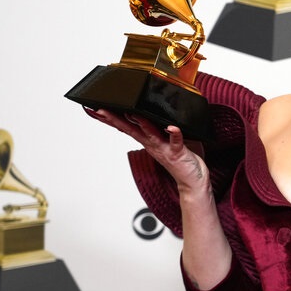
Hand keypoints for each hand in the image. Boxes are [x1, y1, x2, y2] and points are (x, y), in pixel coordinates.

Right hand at [84, 109, 207, 193]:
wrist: (192, 181)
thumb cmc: (181, 159)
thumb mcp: (166, 139)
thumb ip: (159, 127)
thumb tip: (153, 112)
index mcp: (148, 140)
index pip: (127, 127)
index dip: (113, 119)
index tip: (98, 110)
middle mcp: (152, 144)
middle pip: (131, 129)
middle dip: (116, 119)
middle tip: (101, 110)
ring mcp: (164, 148)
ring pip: (150, 134)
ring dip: (141, 123)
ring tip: (131, 113)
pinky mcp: (177, 153)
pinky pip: (176, 141)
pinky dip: (174, 133)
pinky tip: (172, 127)